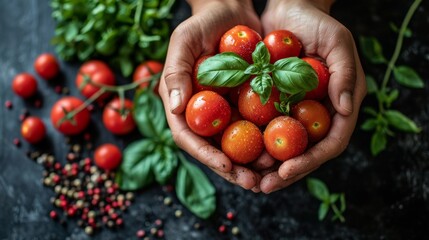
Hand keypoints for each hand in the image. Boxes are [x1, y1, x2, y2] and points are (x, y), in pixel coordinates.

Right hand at [158, 0, 261, 189]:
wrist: (231, 11)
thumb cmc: (203, 23)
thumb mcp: (184, 41)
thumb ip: (175, 73)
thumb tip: (174, 108)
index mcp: (182, 103)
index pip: (188, 137)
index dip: (205, 155)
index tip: (225, 166)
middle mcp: (202, 113)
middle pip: (214, 149)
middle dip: (232, 169)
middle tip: (253, 183)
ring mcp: (224, 111)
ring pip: (237, 144)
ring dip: (252, 162)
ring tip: (272, 175)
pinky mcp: (245, 104)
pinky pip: (256, 126)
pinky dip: (267, 141)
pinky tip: (283, 151)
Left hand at [256, 0, 366, 192]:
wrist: (288, 9)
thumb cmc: (317, 22)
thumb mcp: (338, 41)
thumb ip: (346, 74)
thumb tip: (346, 110)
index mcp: (340, 106)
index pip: (331, 143)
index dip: (311, 160)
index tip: (287, 170)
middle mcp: (318, 114)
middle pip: (305, 154)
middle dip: (285, 173)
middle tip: (261, 187)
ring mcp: (296, 112)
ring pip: (283, 148)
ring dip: (266, 166)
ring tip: (246, 178)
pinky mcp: (275, 105)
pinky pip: (264, 130)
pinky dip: (252, 144)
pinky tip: (235, 154)